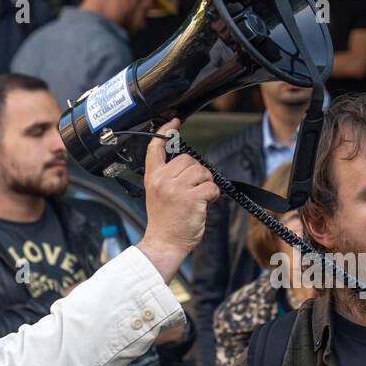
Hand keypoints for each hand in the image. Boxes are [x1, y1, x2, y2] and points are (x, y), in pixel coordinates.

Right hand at [137, 119, 218, 281]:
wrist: (164, 243)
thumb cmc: (164, 221)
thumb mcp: (157, 194)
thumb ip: (168, 177)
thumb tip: (189, 165)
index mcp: (152, 177)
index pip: (156, 148)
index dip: (166, 132)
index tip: (174, 122)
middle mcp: (162, 180)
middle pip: (189, 159)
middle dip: (198, 173)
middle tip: (194, 190)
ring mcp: (176, 189)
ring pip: (202, 172)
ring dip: (206, 184)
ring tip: (198, 198)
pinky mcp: (191, 199)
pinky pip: (211, 188)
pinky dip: (213, 196)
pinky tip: (204, 205)